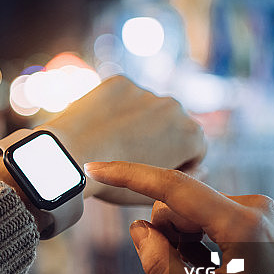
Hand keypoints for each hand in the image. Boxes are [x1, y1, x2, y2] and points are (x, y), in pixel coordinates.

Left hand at [39, 76, 204, 204]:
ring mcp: (147, 91)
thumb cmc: (113, 184)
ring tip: (112, 141)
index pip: (194, 148)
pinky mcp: (121, 82)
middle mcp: (176, 107)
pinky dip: (115, 107)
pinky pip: (122, 96)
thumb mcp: (155, 191)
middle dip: (158, 137)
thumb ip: (186, 178)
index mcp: (192, 135)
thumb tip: (204, 168)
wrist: (70, 158)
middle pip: (171, 124)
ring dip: (137, 120)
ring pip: (146, 108)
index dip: (176, 162)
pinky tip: (100, 125)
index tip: (152, 170)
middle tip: (129, 156)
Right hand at [84, 161, 273, 273]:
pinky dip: (198, 241)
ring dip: (183, 242)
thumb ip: (158, 263)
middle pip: (178, 205)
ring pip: (190, 211)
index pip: (173, 188)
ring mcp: (259, 209)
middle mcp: (255, 206)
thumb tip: (139, 227)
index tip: (94, 168)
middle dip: (168, 236)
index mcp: (242, 224)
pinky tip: (218, 270)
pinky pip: (206, 217)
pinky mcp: (258, 216)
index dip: (129, 176)